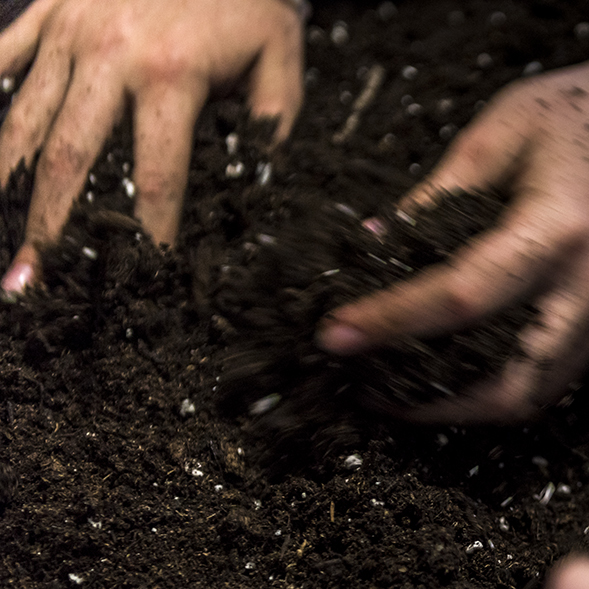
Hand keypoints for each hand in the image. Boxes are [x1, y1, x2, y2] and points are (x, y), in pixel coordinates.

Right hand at [0, 0, 303, 290]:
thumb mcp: (277, 58)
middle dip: (47, 226)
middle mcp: (109, 56)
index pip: (156, 176)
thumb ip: (269, 126)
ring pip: (21, 118)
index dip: (148, 232)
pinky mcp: (46, 11)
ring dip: (3, 183)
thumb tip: (258, 188)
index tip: (142, 275)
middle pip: (69, 159)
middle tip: (31, 278)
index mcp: (171, 76)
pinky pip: (3, 61)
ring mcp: (67, 32)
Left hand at [315, 46, 588, 422]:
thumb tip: (373, 250)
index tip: (333, 335)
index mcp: (560, 230)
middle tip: (365, 386)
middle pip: (508, 385)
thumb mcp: (496, 134)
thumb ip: (436, 198)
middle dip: (430, 403)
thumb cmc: (576, 115)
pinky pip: (547, 378)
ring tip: (396, 387)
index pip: (464, 297)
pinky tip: (446, 369)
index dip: (394, 322)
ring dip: (459, 407)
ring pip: (529, 397)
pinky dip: (493, 387)